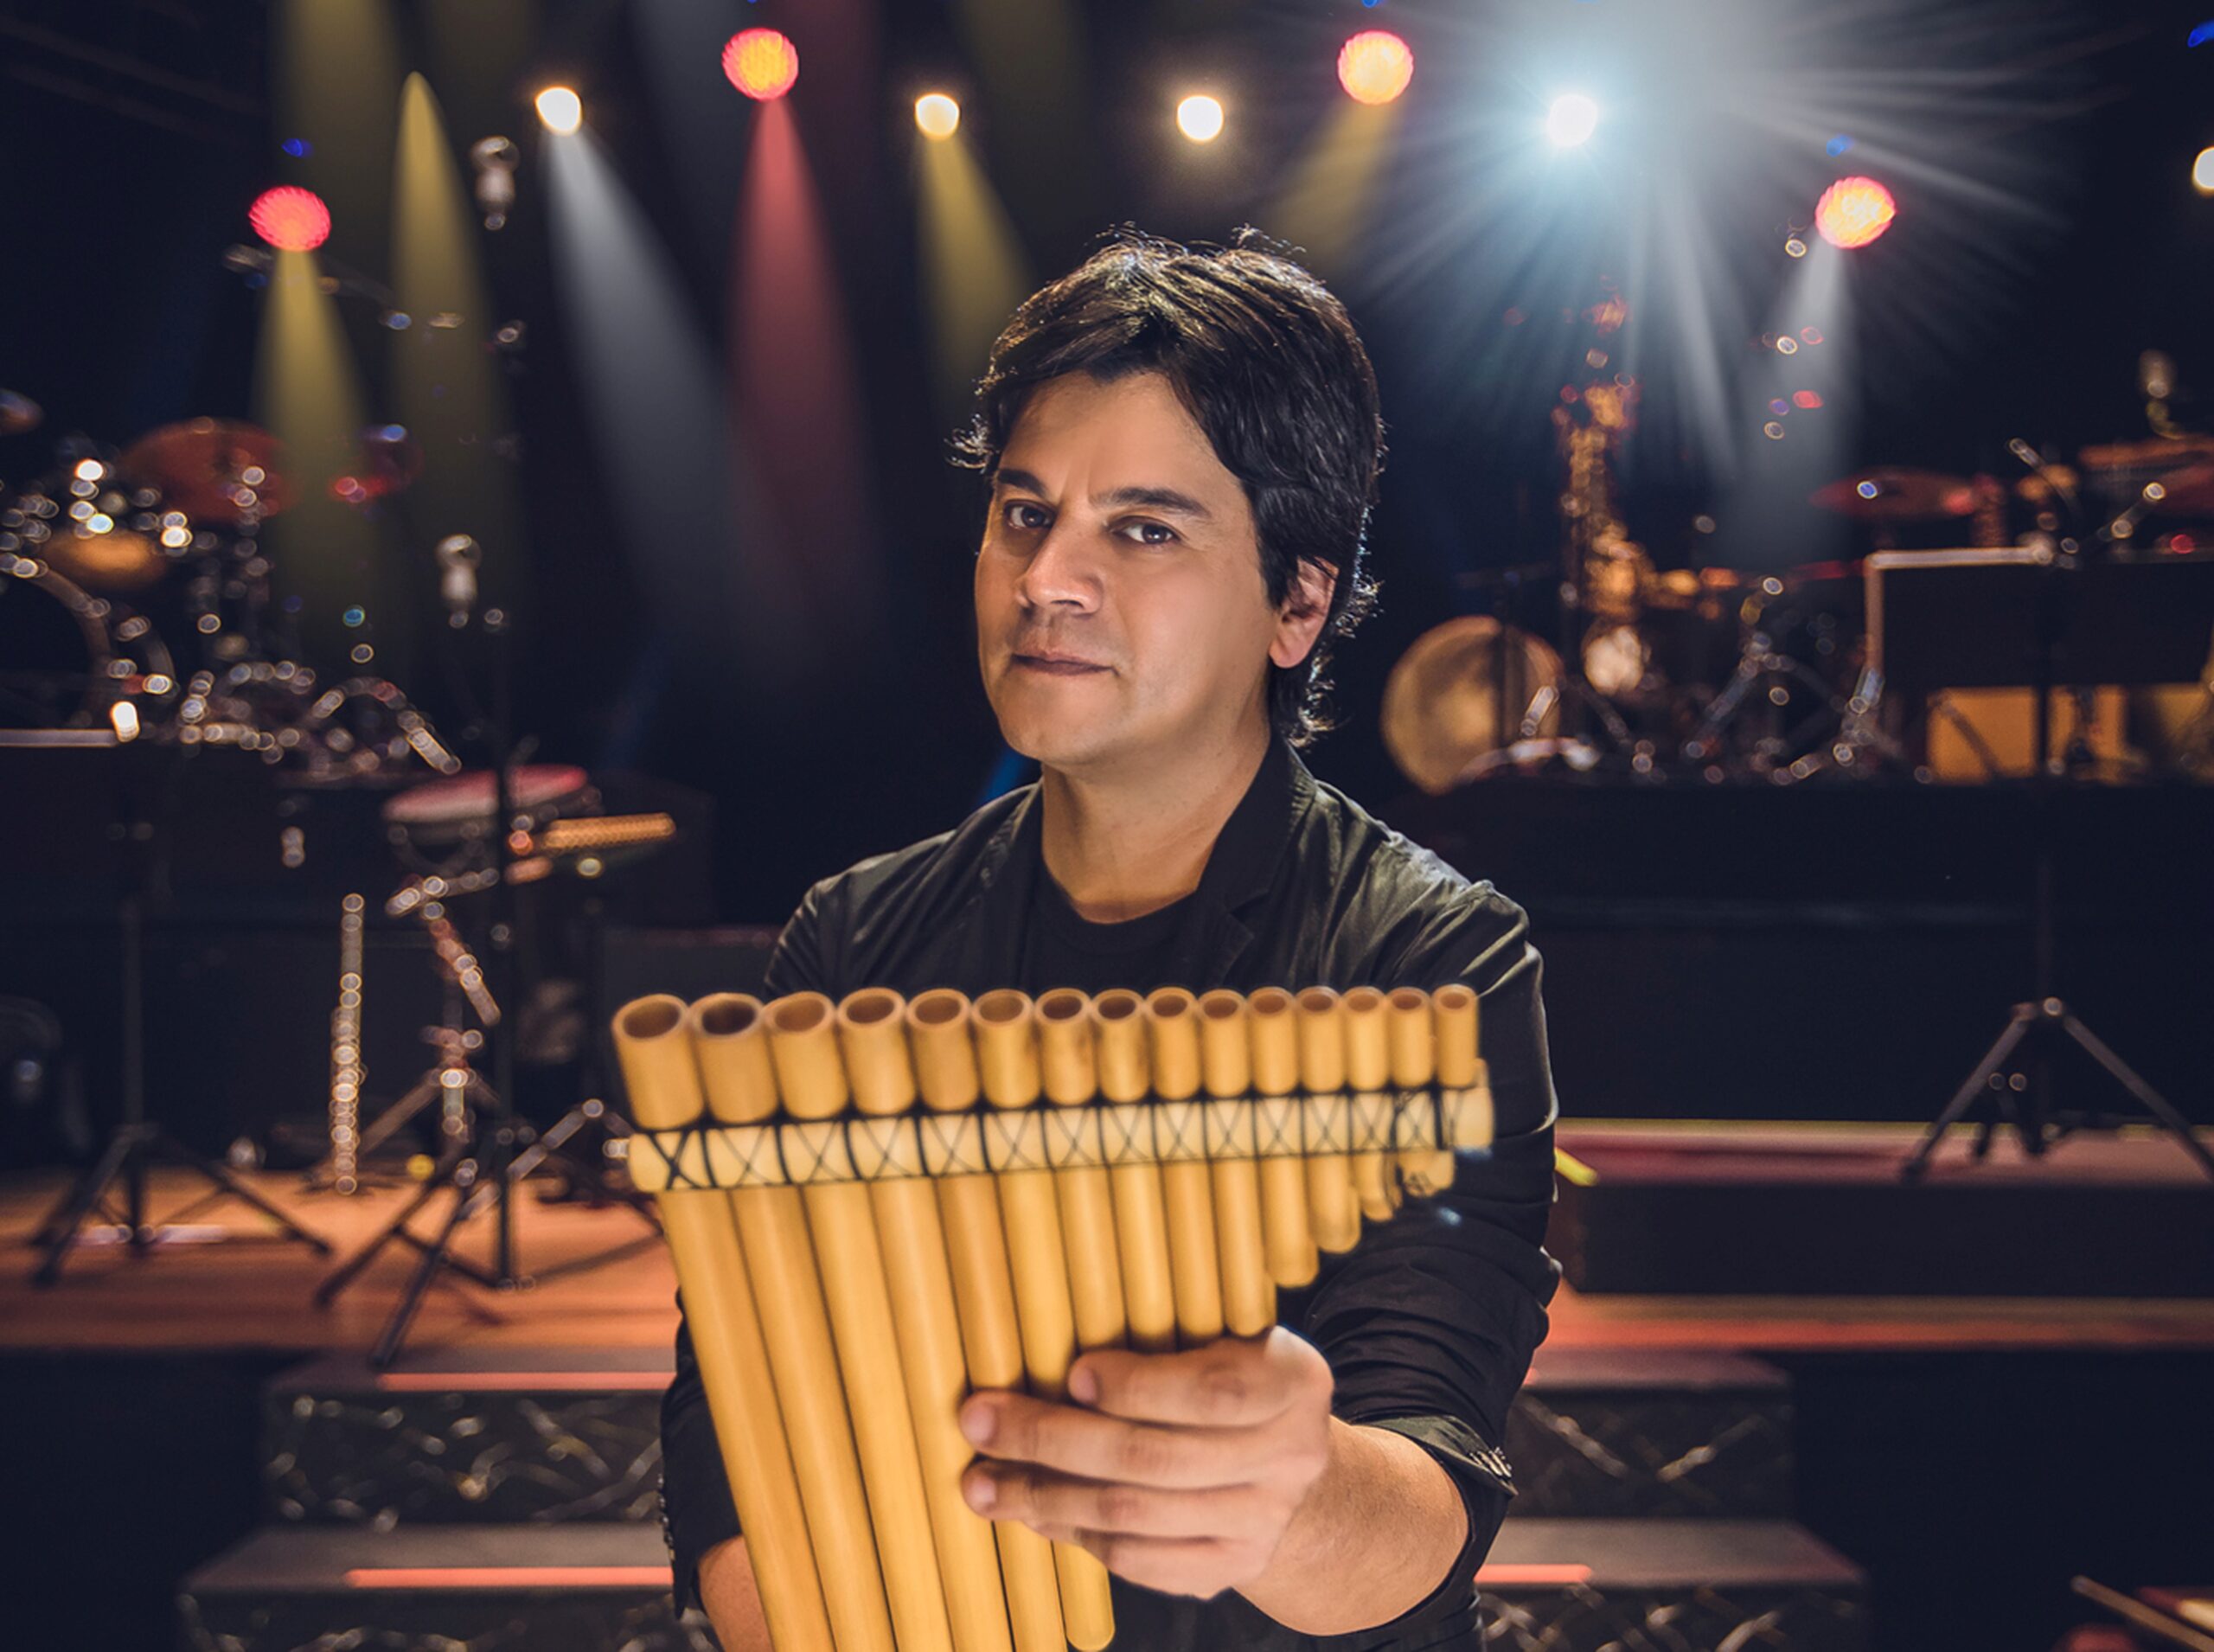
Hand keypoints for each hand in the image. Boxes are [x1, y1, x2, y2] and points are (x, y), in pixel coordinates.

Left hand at [957, 1327, 1335, 1599]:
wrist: (1294, 1466)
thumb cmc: (1236, 1376)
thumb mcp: (1228, 1335)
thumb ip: (1168, 1331)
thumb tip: (1052, 1328)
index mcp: (1293, 1382)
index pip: (1214, 1392)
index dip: (1139, 1386)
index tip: (1072, 1372)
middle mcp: (1288, 1457)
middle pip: (1155, 1459)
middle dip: (1053, 1440)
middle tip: (981, 1421)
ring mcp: (1261, 1523)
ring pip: (1135, 1516)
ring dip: (1045, 1497)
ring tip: (982, 1482)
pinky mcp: (1229, 1567)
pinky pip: (1139, 1560)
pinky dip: (1076, 1534)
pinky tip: (1031, 1512)